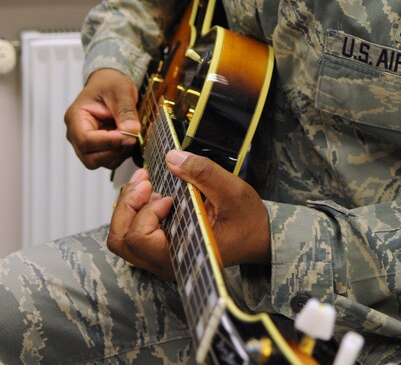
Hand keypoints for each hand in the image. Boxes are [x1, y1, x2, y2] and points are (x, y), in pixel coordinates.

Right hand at [64, 68, 140, 169]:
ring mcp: (86, 144)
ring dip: (119, 152)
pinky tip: (128, 137)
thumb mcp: (120, 91)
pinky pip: (109, 160)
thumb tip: (132, 131)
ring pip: (100, 162)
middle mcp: (76, 134)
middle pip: (90, 157)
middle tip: (132, 136)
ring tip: (131, 134)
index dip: (108, 142)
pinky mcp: (98, 148)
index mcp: (75, 118)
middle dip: (114, 150)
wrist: (111, 84)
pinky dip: (121, 153)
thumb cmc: (110, 84)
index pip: (85, 140)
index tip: (128, 137)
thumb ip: (125, 111)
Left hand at [107, 151, 270, 276]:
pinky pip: (133, 235)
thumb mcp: (232, 190)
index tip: (167, 195)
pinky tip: (151, 193)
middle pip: (121, 240)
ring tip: (146, 184)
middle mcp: (167, 263)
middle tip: (145, 181)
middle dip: (127, 205)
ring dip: (128, 207)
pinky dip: (135, 211)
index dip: (146, 211)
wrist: (259, 237)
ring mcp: (162, 259)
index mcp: (183, 255)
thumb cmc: (248, 220)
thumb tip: (172, 158)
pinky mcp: (161, 250)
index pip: (139, 239)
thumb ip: (202, 172)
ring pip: (123, 238)